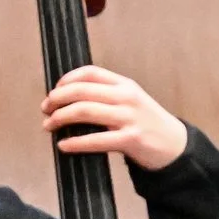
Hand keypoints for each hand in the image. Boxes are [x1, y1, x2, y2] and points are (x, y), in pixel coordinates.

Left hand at [42, 65, 188, 170]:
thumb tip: (68, 99)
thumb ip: (106, 96)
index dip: (67, 80)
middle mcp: (126, 97)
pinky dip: (75, 142)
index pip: (90, 73)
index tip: (54, 91)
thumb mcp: (129, 101)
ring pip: (85, 111)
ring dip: (60, 118)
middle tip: (45, 109)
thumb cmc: (144, 123)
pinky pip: (96, 140)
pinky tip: (62, 145)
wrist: (173, 145)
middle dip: (57, 99)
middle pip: (82, 91)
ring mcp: (129, 118)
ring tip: (48, 125)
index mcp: (124, 84)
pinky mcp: (130, 140)